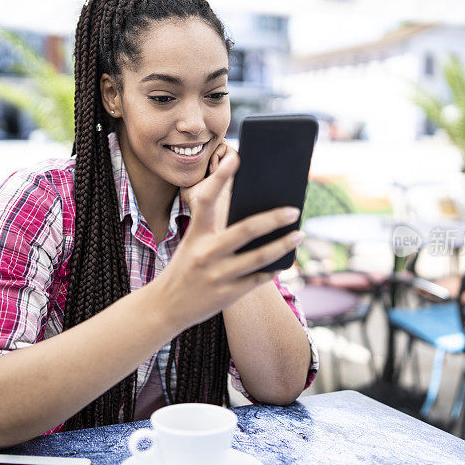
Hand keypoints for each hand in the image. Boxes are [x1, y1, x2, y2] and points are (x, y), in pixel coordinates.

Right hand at [155, 149, 302, 331]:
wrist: (165, 307)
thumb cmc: (185, 267)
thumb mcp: (193, 244)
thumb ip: (217, 230)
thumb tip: (257, 217)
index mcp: (195, 234)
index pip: (207, 199)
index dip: (220, 177)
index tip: (237, 157)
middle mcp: (206, 253)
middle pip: (247, 229)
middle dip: (275, 218)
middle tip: (295, 209)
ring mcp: (218, 275)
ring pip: (260, 257)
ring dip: (283, 244)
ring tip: (299, 234)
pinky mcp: (227, 295)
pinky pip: (258, 279)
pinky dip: (273, 269)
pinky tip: (284, 261)